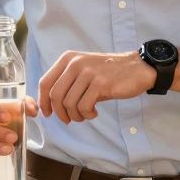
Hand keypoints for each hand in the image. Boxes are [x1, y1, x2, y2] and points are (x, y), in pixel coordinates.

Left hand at [38, 50, 156, 123]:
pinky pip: (84, 106)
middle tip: (69, 119)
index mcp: (68, 59)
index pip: (45, 82)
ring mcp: (88, 73)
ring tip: (85, 115)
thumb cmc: (108, 73)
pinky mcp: (100, 83)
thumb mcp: (83, 71)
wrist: (137, 68)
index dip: (43, 101)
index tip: (47, 113)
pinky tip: (94, 112)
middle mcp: (75, 63)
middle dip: (60, 113)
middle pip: (55, 95)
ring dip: (76, 115)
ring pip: (69, 103)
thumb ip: (67, 82)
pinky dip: (87, 114)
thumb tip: (49, 105)